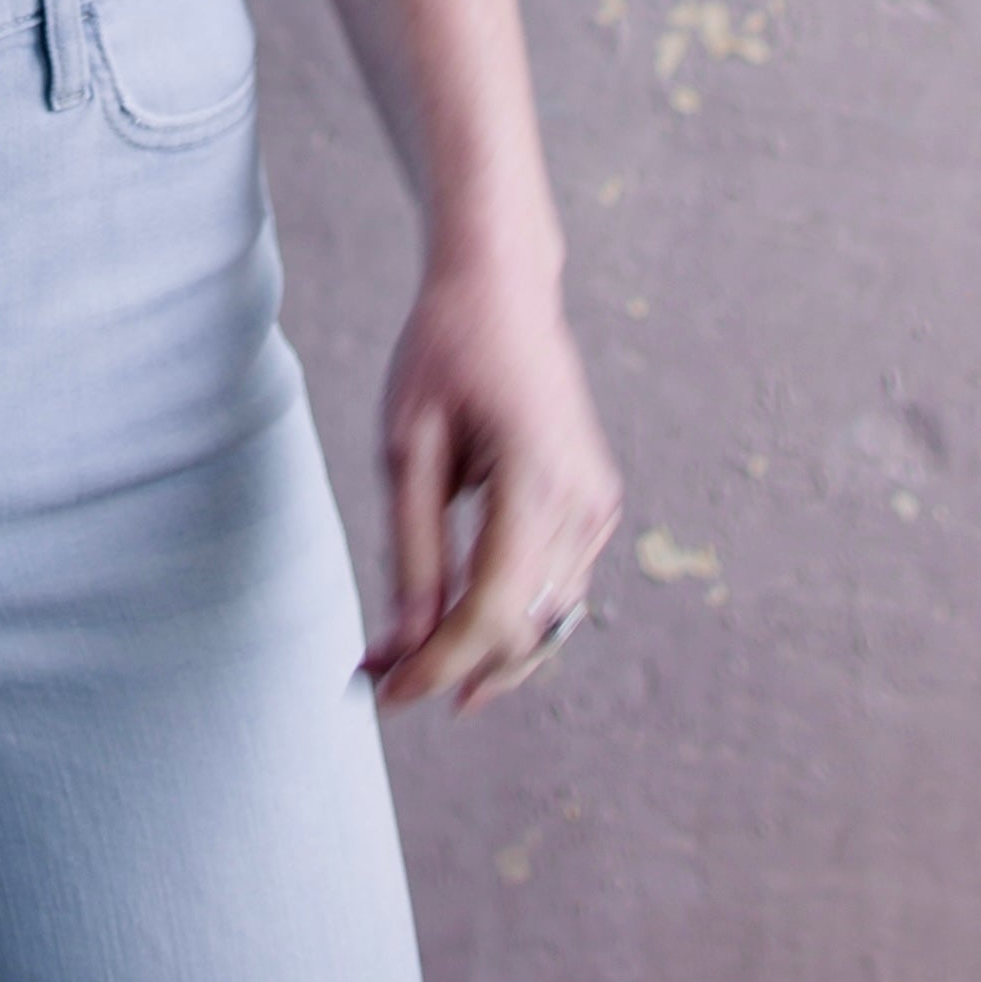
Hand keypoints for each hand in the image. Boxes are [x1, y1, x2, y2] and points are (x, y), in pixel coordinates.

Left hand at [363, 246, 623, 714]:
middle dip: (454, 669)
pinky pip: (557, 589)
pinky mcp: (595, 505)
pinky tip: (454, 621)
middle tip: (382, 680)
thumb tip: (407, 644)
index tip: (384, 694)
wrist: (503, 287)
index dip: (437, 665)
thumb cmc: (445, 352)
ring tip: (406, 661)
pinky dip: (509, 617)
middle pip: (525, 631)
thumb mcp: (408, 447)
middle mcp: (584, 503)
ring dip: (482, 652)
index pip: (492, 612)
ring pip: (547, 621)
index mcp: (538, 482)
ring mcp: (598, 506)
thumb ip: (414, 550)